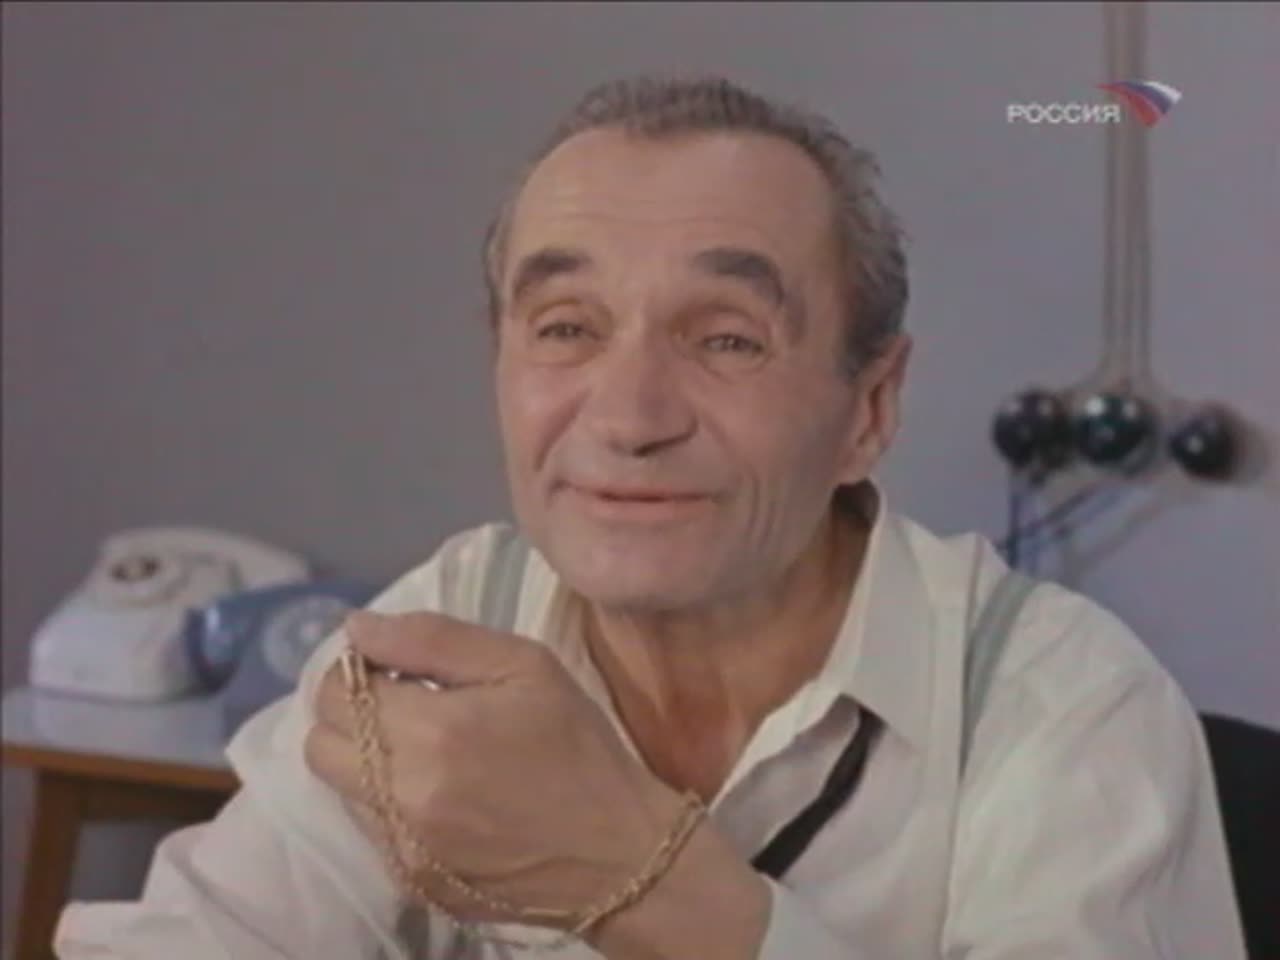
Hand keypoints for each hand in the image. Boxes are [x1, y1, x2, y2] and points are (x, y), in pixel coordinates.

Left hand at [303, 609, 687, 927]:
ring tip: (427, 751)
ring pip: (339, 790)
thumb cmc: (577, 746)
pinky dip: (388, 804)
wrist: (618, 855)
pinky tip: (441, 795)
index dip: (359, 670)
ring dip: (365, 760)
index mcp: (431, 731)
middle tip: (406, 705)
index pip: (334, 691)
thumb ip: (434, 638)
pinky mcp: (410, 882)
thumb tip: (358, 628)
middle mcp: (400, 796)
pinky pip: (370, 830)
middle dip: (350, 714)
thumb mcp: (525, 666)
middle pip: (319, 744)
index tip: (400, 669)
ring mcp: (400, 847)